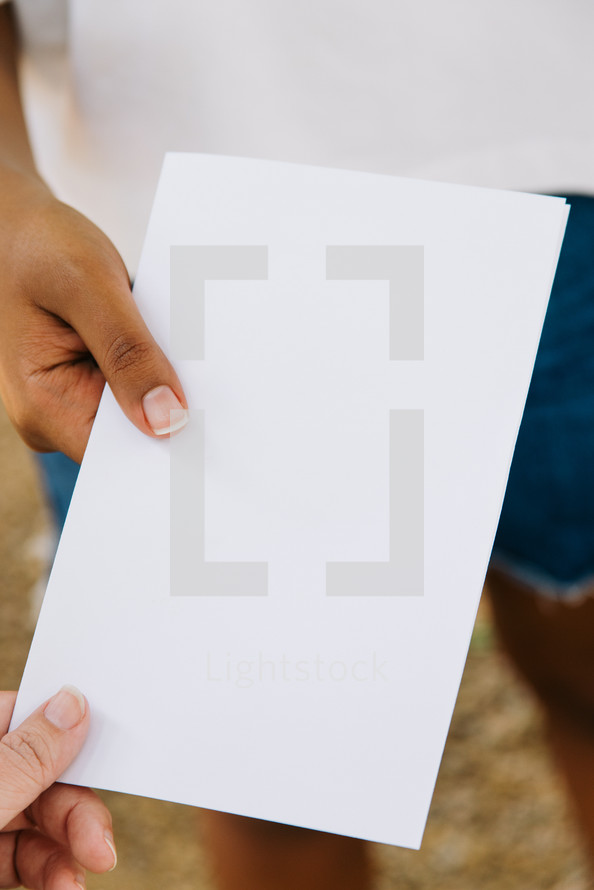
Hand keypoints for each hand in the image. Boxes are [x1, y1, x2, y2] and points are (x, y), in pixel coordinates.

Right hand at [0, 170, 187, 462]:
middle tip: (223, 388)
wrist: (12, 224)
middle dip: (175, 412)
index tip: (214, 436)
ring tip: (201, 358)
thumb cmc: (39, 246)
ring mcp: (73, 399)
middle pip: (133, 437)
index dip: (169, 448)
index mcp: (43, 405)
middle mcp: (55, 414)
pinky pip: (138, 387)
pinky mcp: (91, 381)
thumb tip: (167, 421)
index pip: (119, 457)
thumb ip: (126, 352)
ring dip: (172, 385)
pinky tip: (183, 349)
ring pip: (142, 411)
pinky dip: (162, 368)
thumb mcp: (87, 286)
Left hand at [0, 686, 115, 888]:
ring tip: (75, 883)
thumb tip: (73, 702)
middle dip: (75, 811)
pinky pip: (23, 855)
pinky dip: (49, 870)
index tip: (109, 751)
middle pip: (41, 774)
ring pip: (38, 818)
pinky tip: (64, 885)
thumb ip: (26, 757)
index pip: (23, 715)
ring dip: (67, 849)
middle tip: (101, 845)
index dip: (69, 732)